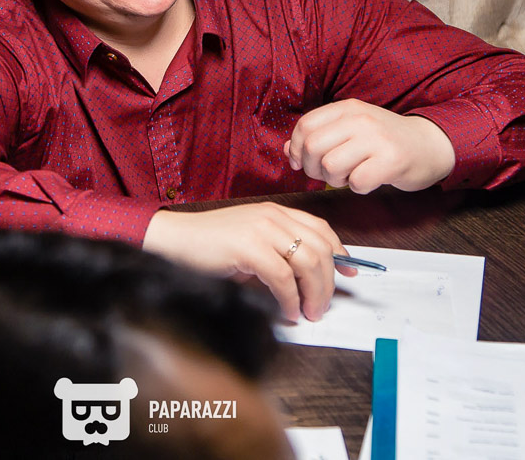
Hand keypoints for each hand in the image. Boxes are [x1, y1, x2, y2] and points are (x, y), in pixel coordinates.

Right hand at [141, 203, 355, 321]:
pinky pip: (283, 278)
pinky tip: (287, 311)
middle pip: (320, 248)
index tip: (351, 272)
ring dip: (314, 293)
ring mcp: (261, 229)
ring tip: (308, 312)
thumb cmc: (208, 245)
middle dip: (328, 283)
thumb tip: (307, 282)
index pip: (321, 228)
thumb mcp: (250, 242)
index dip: (340, 252)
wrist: (172, 239)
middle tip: (322, 306)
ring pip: (308, 262)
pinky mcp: (249, 247)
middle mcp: (273, 216)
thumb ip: (277, 253)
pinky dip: (290, 299)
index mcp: (275, 211)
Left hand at [284, 99, 455, 193]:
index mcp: (347, 109)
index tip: (302, 163)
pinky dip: (358, 188)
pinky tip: (369, 180)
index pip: (305, 126)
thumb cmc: (385, 141)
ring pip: (331, 166)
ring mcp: (377, 139)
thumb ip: (320, 137)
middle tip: (327, 175)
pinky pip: (357, 182)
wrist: (431, 145)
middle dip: (313, 168)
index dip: (297, 149)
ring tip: (351, 176)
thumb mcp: (351, 131)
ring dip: (335, 180)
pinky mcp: (391, 161)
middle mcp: (360, 119)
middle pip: (313, 147)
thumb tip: (289, 151)